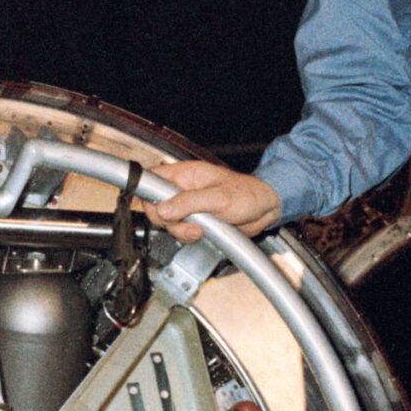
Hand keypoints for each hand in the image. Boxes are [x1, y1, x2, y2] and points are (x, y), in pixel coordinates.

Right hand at [149, 159, 283, 240]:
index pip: (153, 177)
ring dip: (181, 230)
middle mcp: (183, 188)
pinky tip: (203, 232)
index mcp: (186, 174)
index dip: (145, 190)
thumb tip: (164, 208)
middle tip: (188, 222)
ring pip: (167, 221)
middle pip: (155, 205)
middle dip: (168, 219)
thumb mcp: (219, 197)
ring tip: (201, 228)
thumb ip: (189, 202)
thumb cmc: (248, 194)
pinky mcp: (195, 221)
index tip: (151, 205)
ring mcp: (188, 206)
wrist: (265, 210)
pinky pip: (180, 231)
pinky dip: (188, 236)